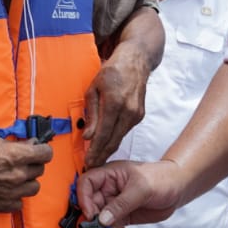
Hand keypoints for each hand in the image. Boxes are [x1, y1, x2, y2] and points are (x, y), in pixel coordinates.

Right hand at [0, 137, 52, 211]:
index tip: (39, 150)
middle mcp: (18, 174)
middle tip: (21, 162)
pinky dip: (16, 197)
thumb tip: (28, 145)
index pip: (46, 154)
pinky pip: (20, 202)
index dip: (43, 151)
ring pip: (34, 187)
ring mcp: (13, 192)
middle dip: (32, 164)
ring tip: (14, 177)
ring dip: (27, 182)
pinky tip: (6, 190)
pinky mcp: (5, 205)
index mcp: (17, 156)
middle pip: (40, 170)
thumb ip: (14, 145)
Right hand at [78, 159, 183, 227]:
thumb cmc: (162, 178)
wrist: (178, 188)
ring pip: (103, 222)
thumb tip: (102, 219)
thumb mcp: (141, 188)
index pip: (86, 183)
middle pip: (92, 207)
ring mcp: (115, 204)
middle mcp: (108, 190)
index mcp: (109, 175)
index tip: (90, 214)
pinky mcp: (123, 217)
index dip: (84, 198)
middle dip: (97, 223)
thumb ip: (121, 204)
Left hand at [82, 48, 151, 166]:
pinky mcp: (140, 115)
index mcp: (114, 102)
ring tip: (96, 158)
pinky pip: (125, 131)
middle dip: (101, 155)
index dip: (95, 150)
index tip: (88, 161)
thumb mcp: (93, 88)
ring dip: (108, 149)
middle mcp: (128, 111)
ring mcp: (136, 114)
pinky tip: (107, 144)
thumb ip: (91, 113)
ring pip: (120, 137)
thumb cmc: (112, 72)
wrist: (135, 61)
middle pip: (113, 140)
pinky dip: (115, 138)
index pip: (103, 134)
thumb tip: (87, 135)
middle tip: (91, 165)